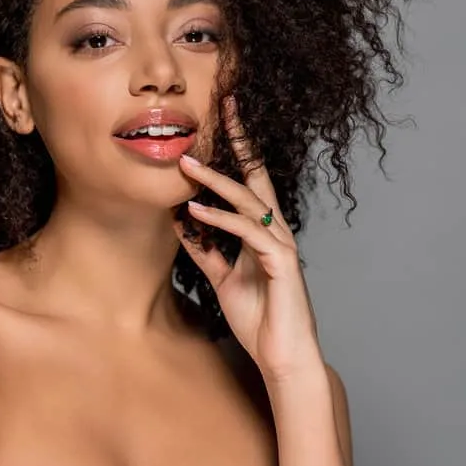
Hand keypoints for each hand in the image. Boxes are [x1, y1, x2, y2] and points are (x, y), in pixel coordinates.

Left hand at [174, 96, 323, 381]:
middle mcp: (276, 231)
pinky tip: (195, 211)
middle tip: (221, 108)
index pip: (250, 182)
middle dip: (240, 142)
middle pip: (256, 177)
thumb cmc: (259, 319)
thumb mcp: (223, 278)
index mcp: (263, 232)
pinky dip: (219, 220)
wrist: (283, 357)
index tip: (224, 117)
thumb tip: (182, 223)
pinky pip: (247, 234)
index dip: (238, 149)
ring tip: (185, 163)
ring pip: (249, 202)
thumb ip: (206, 251)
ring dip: (215, 181)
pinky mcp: (282, 264)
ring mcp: (282, 245)